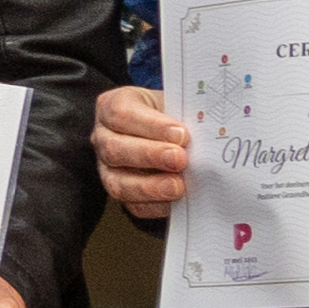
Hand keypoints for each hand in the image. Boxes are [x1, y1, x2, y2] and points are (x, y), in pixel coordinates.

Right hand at [94, 84, 189, 223]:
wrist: (169, 132)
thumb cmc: (170, 113)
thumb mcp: (174, 103)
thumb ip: (182, 116)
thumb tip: (205, 134)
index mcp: (112, 106)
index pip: (121, 114)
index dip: (151, 126)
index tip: (181, 134)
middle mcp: (103, 137)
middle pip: (115, 149)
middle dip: (150, 155)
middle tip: (180, 159)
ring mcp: (107, 168)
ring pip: (117, 182)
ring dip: (149, 186)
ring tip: (177, 186)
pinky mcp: (121, 191)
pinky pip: (131, 204)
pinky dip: (155, 204)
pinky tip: (175, 200)